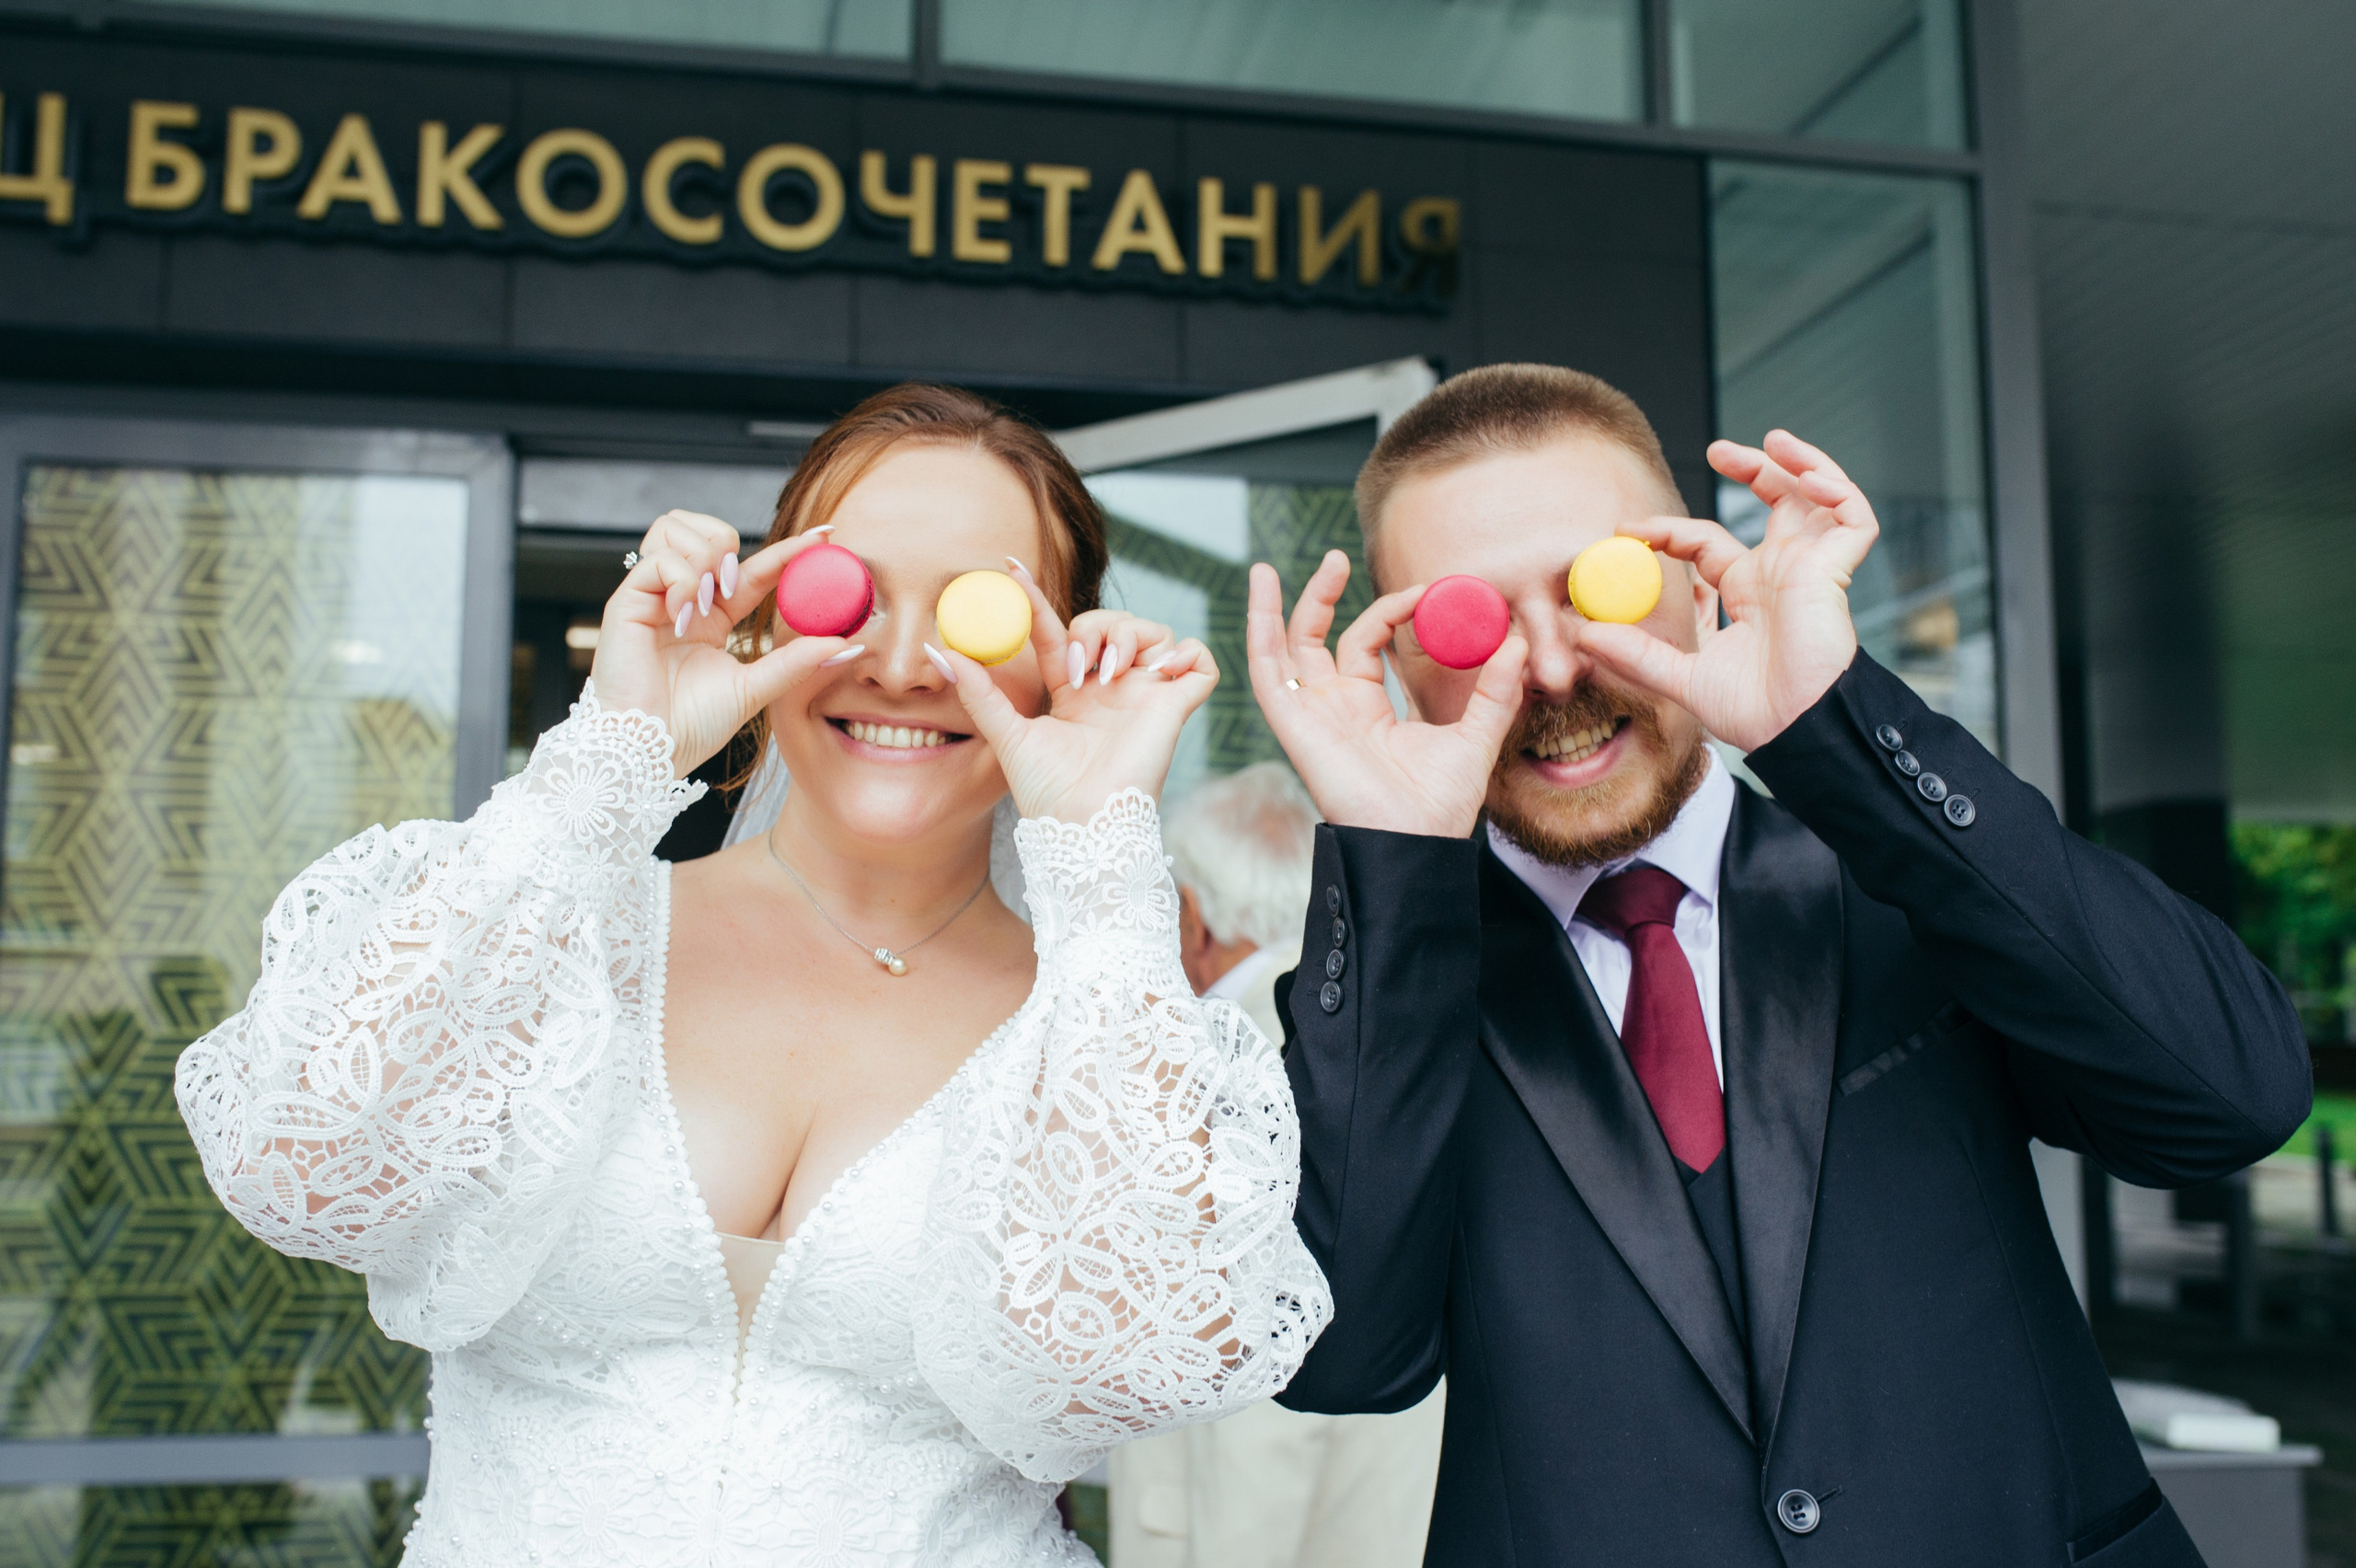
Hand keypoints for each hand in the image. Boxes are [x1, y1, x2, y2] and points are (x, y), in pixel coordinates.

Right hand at [588, 511, 860, 774]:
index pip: (754, 569)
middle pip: (705, 530)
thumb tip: (848, 643)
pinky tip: (684, 614)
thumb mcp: (755, 688)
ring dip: (701, 557)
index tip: (827, 535)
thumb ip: (796, 662)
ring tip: (704, 601)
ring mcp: (653, 597)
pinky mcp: (627, 601)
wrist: (650, 751)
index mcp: (713, 617)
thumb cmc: (692, 726)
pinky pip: (658, 560)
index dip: (788, 550)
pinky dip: (680, 580)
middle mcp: (683, 600)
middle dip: (725, 542)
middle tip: (732, 584)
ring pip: (675, 528)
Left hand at [933, 562, 1214, 823]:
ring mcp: (1146, 696)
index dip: (1035, 600)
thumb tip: (939, 651)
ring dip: (1131, 637)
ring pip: (1155, 633)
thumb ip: (978, 692)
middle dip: (1095, 627)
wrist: (1084, 822)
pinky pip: (1200, 661)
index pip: (1058, 632)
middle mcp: (1113, 690)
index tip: (1008, 566)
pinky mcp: (1177, 706)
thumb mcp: (1006, 733)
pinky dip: (1187, 653)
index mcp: (1073, 694)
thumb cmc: (1046, 791)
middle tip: (1080, 666)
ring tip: (1110, 674)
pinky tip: (1159, 671)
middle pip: (1113, 623)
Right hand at [1246, 551, 1526, 837]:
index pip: (1365, 644)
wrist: (1415, 844)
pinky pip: (1266, 672)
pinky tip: (1262, 592)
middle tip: (1339, 557)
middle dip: (1321, 595)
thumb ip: (1495, 691)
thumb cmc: (1440, 807)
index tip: (1425, 591)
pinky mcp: (1294, 724)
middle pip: (1314, 639)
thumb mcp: (1476, 737)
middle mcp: (1332, 708)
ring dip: (1278, 605)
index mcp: (1367, 710)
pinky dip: (1259, 629)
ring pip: (1283, 649)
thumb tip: (1518, 642)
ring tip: (1276, 565)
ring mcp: (1311, 715)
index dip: (1390, 612)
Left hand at [1577, 431, 1875, 752]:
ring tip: (1772, 440)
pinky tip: (1807, 477)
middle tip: (1715, 451)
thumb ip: (1634, 653)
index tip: (1628, 531)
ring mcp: (1811, 570)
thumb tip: (1581, 633)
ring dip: (1798, 464)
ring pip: (1816, 498)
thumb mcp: (1680, 678)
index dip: (1669, 532)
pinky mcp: (1838, 570)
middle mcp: (1780, 575)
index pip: (1706, 545)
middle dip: (1750, 470)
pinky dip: (1836, 489)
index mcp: (1746, 595)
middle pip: (1772, 505)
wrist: (1798, 731)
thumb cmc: (1754, 714)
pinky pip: (1852, 517)